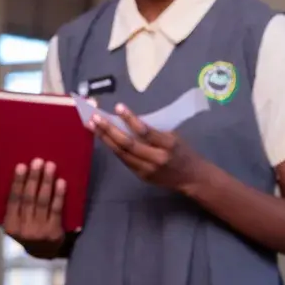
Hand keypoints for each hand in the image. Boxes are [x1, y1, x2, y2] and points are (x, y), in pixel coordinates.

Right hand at [2, 158, 66, 258]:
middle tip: (37, 161)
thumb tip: (14, 177)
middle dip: (33, 178)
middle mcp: (23, 229)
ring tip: (50, 166)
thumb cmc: (27, 230)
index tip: (21, 166)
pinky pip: (56, 210)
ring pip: (42, 202)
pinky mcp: (54, 232)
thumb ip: (13, 207)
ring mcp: (39, 231)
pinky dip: (59, 195)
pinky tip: (61, 182)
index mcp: (10, 225)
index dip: (17, 182)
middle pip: (28, 199)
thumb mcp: (14, 224)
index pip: (13, 200)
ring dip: (46, 182)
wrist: (44, 252)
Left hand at [90, 103, 204, 193]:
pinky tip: (103, 138)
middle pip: (128, 144)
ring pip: (122, 153)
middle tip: (95, 118)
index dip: (130, 119)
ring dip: (105, 139)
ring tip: (92, 126)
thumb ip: (153, 130)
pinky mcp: (141, 176)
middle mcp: (156, 158)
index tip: (118, 107)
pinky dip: (112, 148)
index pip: (145, 131)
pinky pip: (123, 160)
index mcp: (168, 145)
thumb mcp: (173, 136)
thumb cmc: (182, 151)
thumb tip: (128, 119)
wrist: (192, 177)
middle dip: (109, 130)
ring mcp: (147, 169)